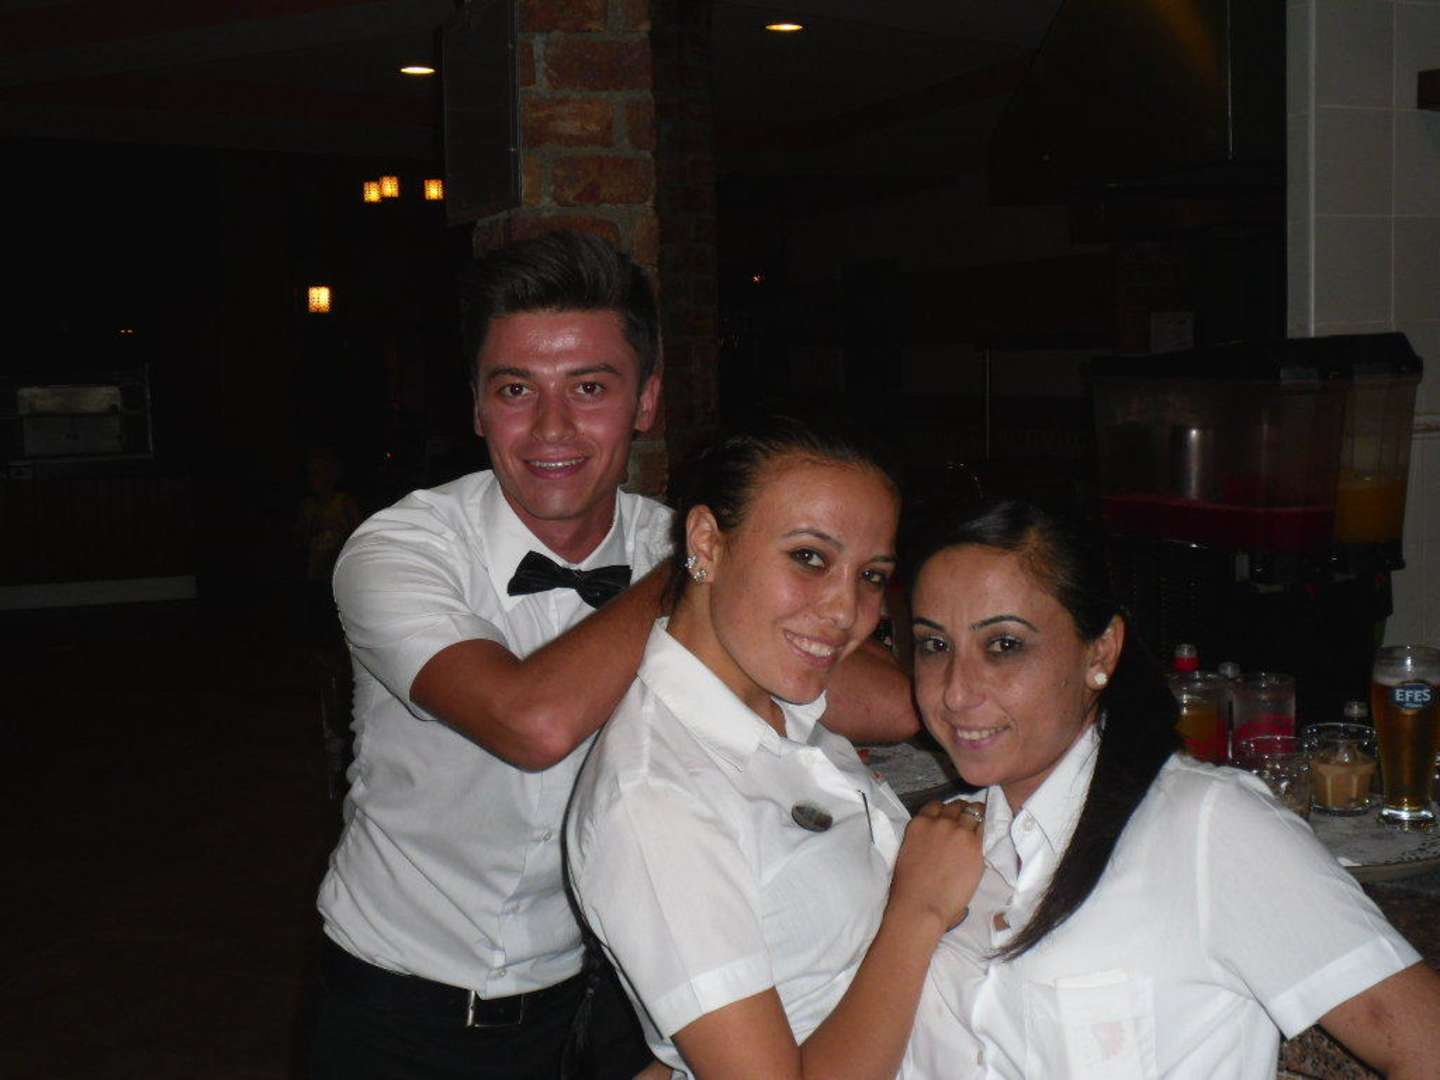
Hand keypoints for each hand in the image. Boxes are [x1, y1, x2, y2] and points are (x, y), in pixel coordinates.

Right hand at [886, 799, 984, 934]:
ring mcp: (958, 831)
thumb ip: (925, 838)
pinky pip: (984, 829)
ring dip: (976, 815)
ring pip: (972, 812)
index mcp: (919, 823)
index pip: (936, 806)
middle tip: (966, 820)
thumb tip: (939, 841)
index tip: (949, 818)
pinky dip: (984, 829)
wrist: (921, 905)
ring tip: (980, 822)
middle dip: (961, 811)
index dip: (944, 811)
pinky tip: (986, 832)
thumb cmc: (910, 886)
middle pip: (955, 806)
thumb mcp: (910, 851)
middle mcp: (939, 822)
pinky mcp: (975, 845)